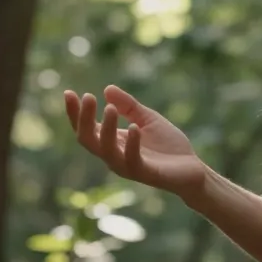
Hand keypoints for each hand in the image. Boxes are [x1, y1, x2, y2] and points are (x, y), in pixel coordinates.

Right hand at [64, 85, 209, 196]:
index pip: (86, 128)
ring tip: (109, 108)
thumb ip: (128, 106)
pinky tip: (134, 127)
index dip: (75, 113)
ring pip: (106, 150)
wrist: (193, 168)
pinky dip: (132, 144)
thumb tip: (107, 89)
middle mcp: (114, 155)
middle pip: (88, 139)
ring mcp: (127, 166)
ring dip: (106, 129)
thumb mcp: (147, 118)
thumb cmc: (167, 145)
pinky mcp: (145, 173)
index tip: (68, 92)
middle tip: (87, 97)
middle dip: (84, 119)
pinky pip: (132, 160)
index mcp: (112, 141)